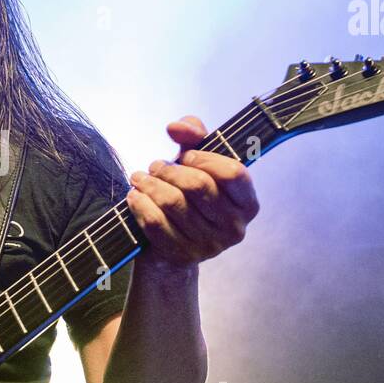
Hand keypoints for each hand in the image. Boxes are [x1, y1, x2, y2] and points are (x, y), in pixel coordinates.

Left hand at [125, 115, 259, 269]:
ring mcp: (209, 245)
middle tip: (155, 165)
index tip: (186, 156)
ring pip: (173, 203)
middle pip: (198, 186)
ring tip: (140, 177)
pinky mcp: (183, 255)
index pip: (233, 173)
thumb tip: (176, 127)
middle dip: (169, 170)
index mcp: (248, 203)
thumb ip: (194, 134)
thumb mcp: (198, 162)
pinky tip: (134, 195)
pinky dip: (140, 204)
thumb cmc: (190, 195)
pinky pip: (155, 223)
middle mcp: (234, 227)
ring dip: (150, 184)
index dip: (205, 158)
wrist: (173, 244)